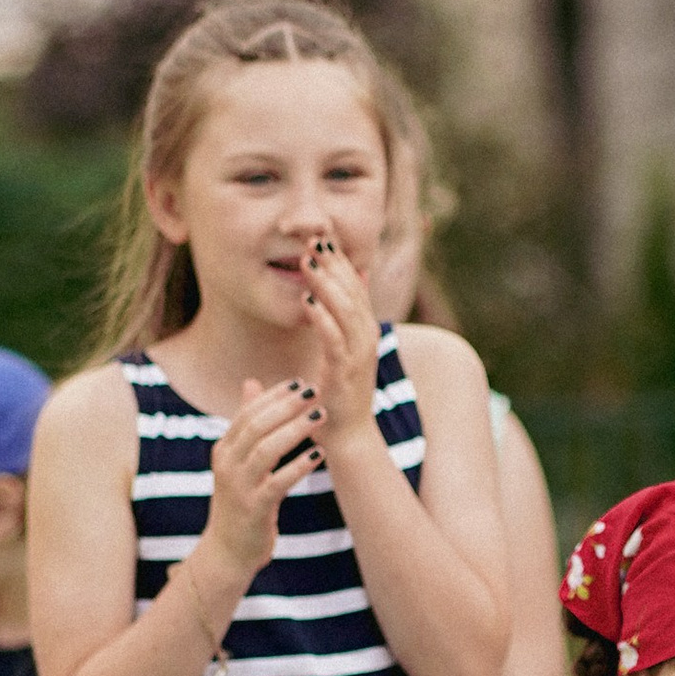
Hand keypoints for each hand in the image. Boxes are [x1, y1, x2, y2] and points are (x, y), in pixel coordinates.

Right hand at [200, 376, 322, 587]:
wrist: (228, 551)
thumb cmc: (240, 502)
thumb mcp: (238, 460)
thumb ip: (246, 424)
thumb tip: (251, 383)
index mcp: (224, 450)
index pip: (247, 413)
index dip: (273, 395)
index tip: (299, 382)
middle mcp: (228, 465)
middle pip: (256, 426)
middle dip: (286, 406)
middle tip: (314, 392)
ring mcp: (239, 487)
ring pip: (266, 449)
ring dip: (295, 430)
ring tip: (320, 416)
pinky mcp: (254, 508)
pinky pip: (278, 482)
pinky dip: (299, 467)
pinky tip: (319, 456)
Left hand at [298, 237, 380, 449]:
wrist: (348, 437)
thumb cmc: (338, 395)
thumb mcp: (342, 350)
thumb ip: (343, 318)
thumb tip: (344, 284)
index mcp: (366, 332)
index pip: (356, 287)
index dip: (341, 262)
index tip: (323, 238)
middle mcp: (367, 340)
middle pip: (354, 292)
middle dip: (333, 265)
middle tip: (313, 240)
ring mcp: (359, 356)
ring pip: (347, 311)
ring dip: (326, 284)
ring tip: (307, 262)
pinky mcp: (346, 373)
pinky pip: (335, 339)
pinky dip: (322, 317)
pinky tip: (307, 300)